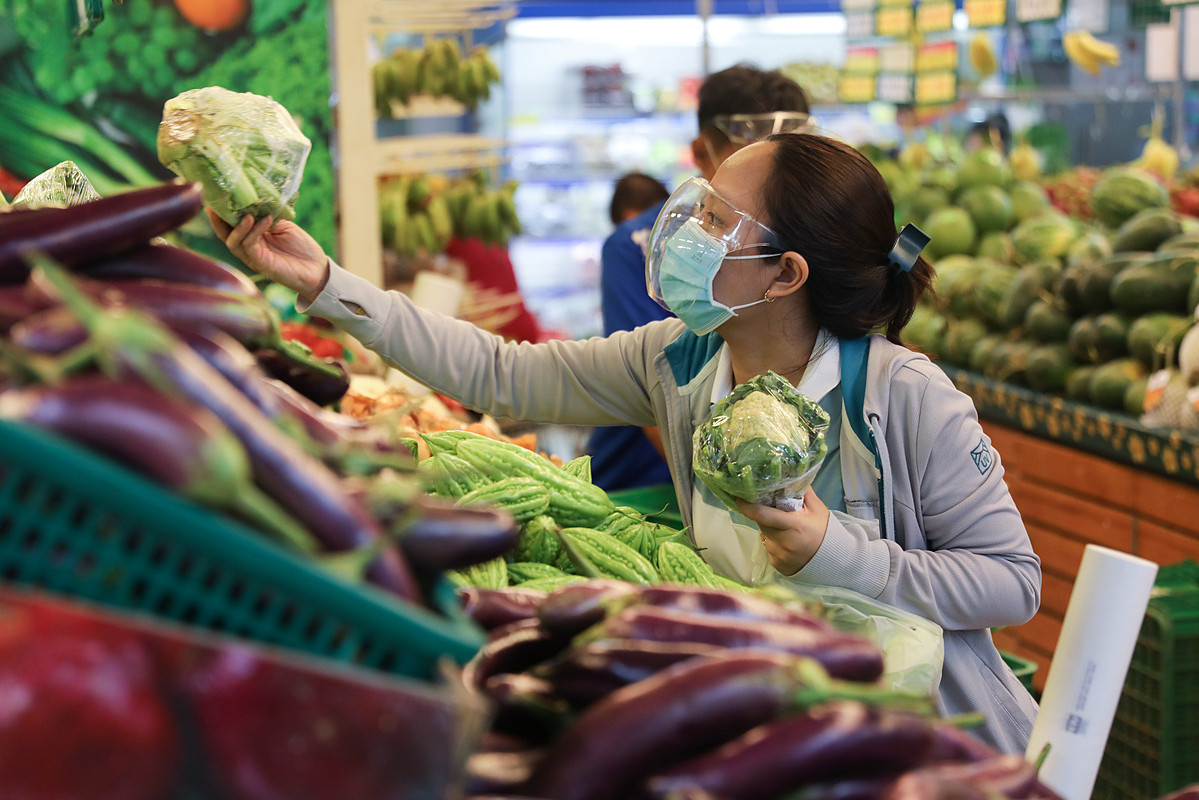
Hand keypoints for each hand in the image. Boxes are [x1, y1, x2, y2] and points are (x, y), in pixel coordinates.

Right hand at [208, 209, 328, 302]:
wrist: (317, 268)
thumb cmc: (301, 247)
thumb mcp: (283, 226)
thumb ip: (268, 216)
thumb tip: (255, 202)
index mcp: (252, 237)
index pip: (230, 225)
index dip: (221, 213)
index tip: (216, 197)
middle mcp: (248, 248)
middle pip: (224, 235)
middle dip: (218, 220)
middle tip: (216, 205)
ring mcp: (253, 257)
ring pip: (234, 242)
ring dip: (239, 226)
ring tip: (248, 214)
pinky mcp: (261, 264)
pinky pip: (250, 246)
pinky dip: (255, 231)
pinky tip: (264, 220)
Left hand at [737, 488, 830, 576]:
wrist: (833, 561)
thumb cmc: (824, 531)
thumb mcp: (816, 508)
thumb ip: (802, 490)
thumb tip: (789, 473)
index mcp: (792, 526)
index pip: (762, 514)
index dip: (747, 505)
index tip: (739, 496)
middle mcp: (782, 542)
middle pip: (762, 522)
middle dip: (764, 514)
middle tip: (775, 511)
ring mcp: (778, 555)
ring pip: (765, 536)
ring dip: (770, 530)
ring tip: (787, 531)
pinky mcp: (776, 564)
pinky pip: (769, 548)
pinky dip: (775, 543)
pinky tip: (789, 544)